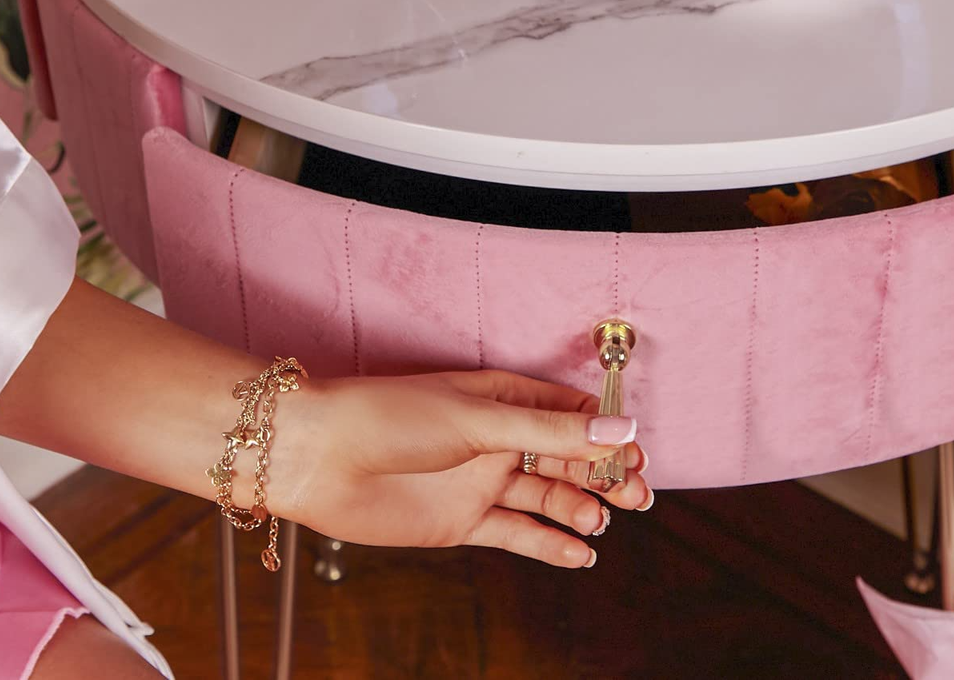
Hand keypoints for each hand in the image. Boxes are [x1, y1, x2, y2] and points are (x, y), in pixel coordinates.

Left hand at [269, 370, 651, 567]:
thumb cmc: (388, 417)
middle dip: (605, 475)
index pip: (572, 411)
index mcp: (503, 397)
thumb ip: (550, 430)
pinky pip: (517, 533)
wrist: (316, 458)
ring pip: (547, 496)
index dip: (608, 432)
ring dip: (578, 508)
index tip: (637, 453)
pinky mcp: (462, 521)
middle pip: (569, 456)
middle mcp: (497, 438)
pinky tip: (580, 554)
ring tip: (598, 522)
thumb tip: (620, 428)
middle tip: (637, 495)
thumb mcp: (478, 418)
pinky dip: (550, 544)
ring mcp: (481, 480)